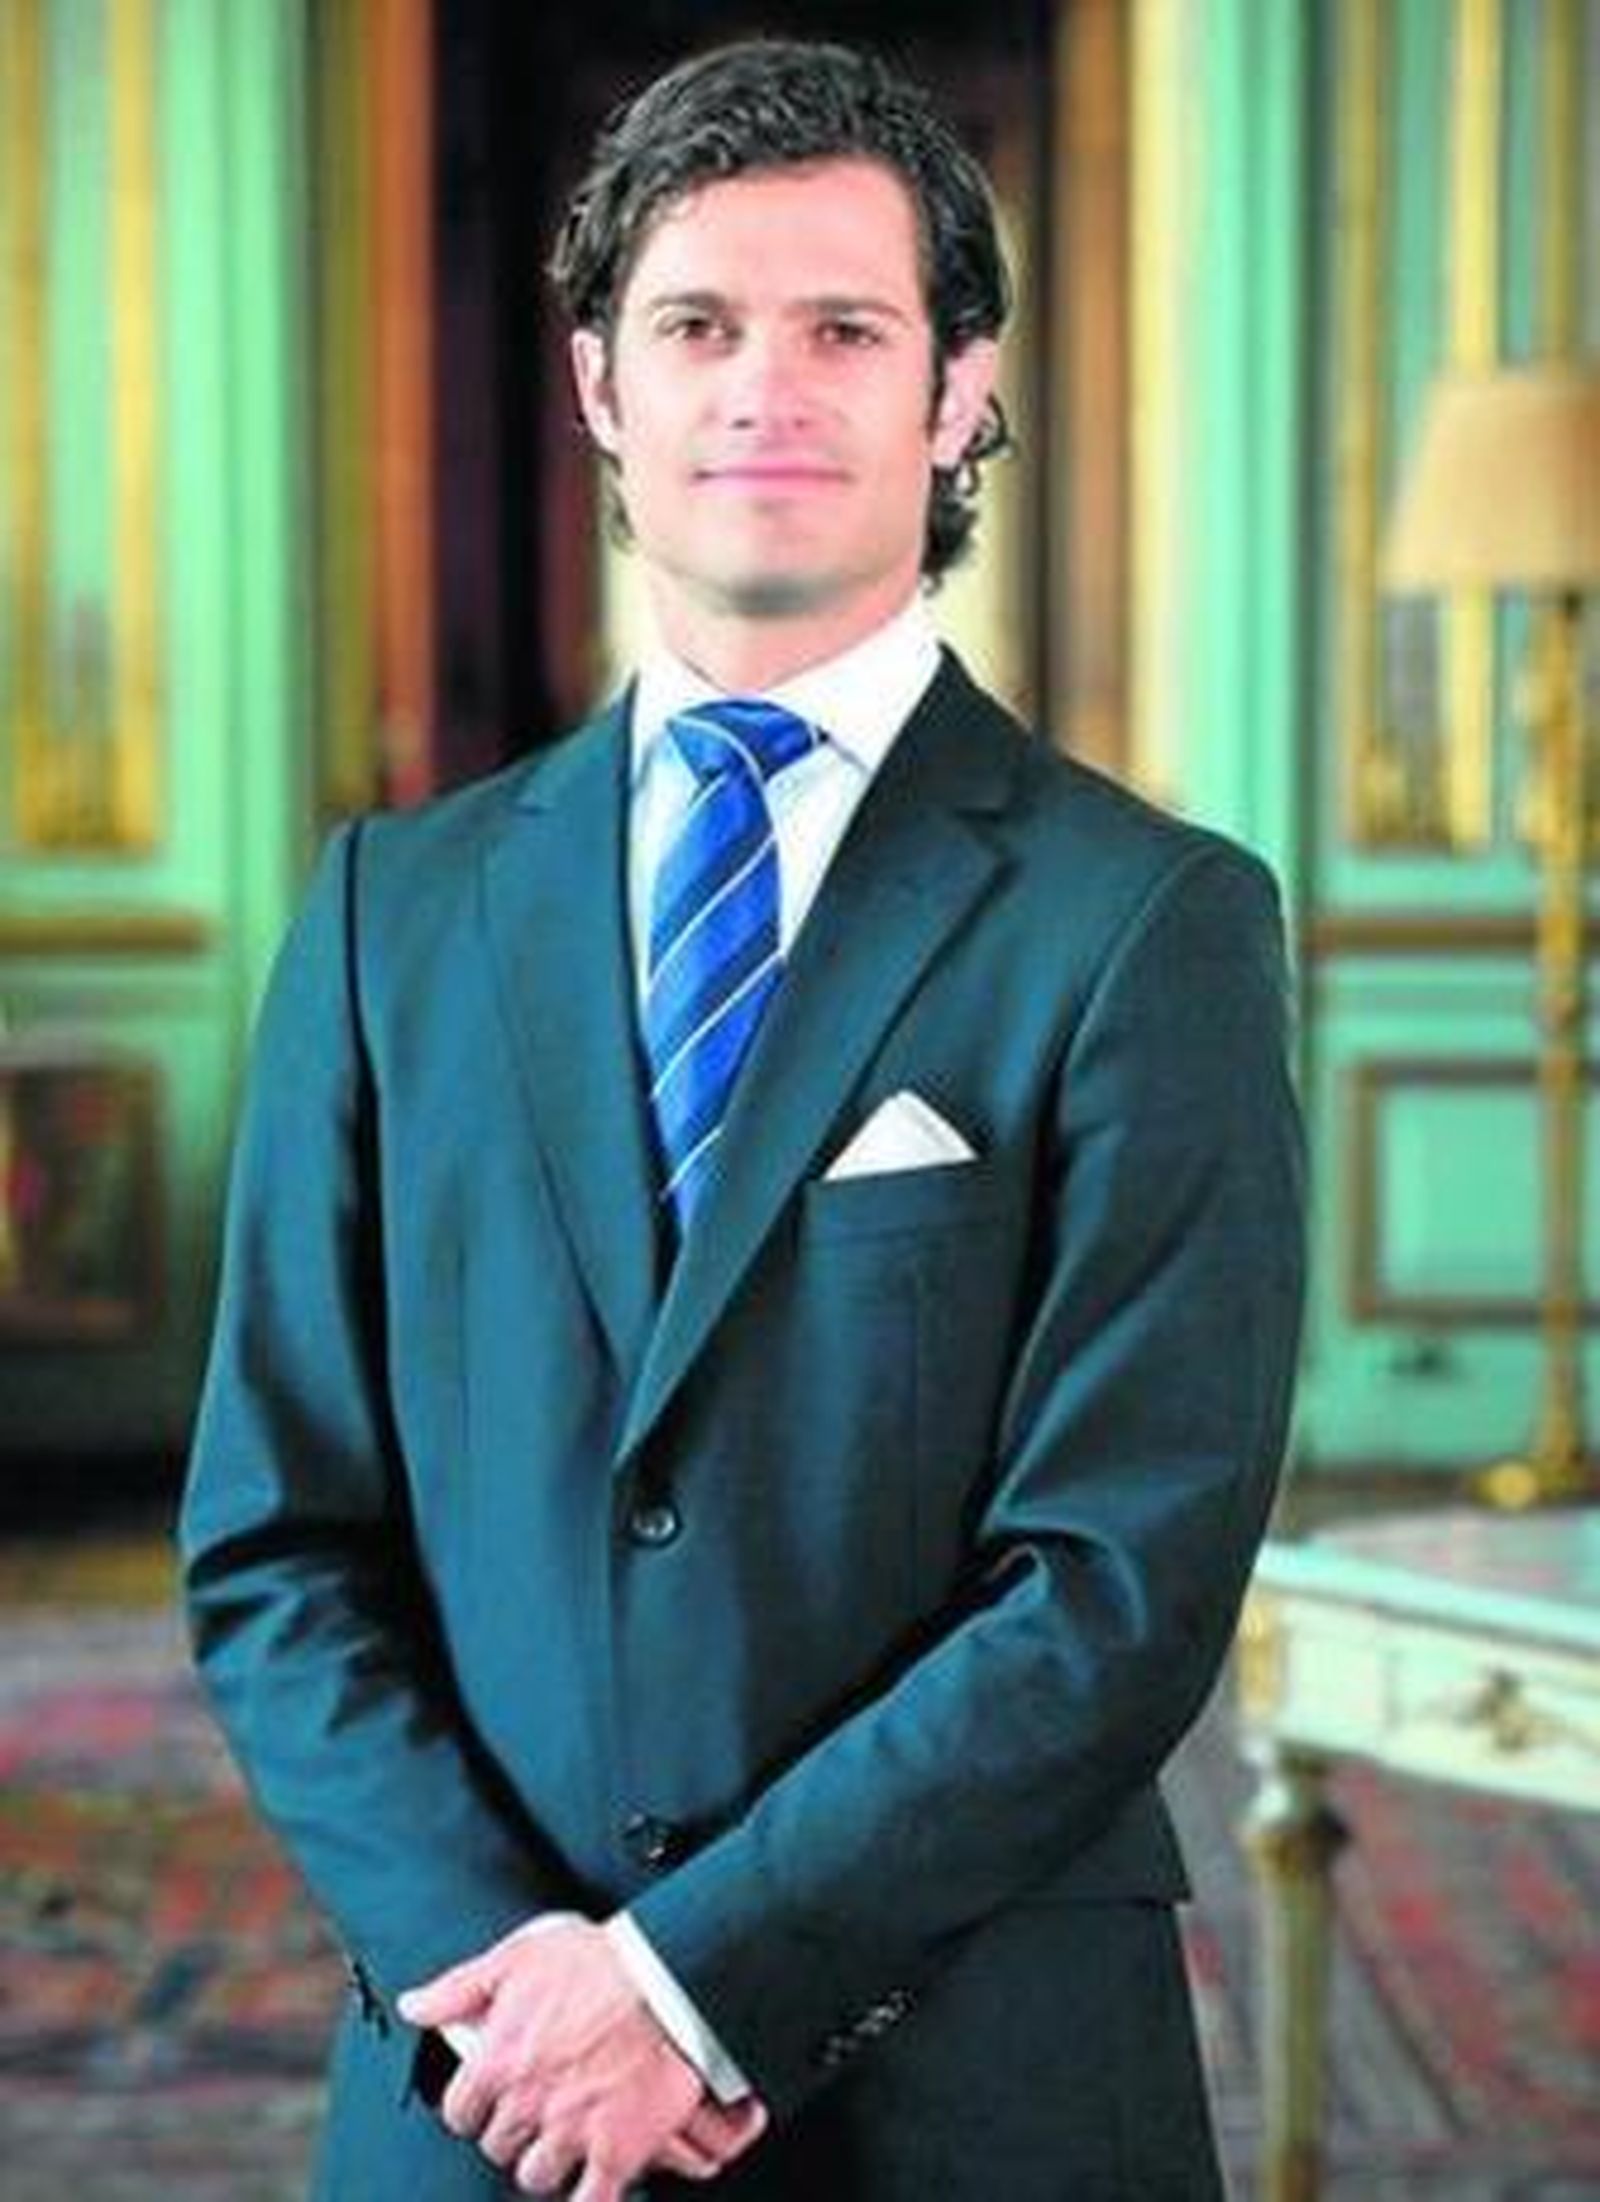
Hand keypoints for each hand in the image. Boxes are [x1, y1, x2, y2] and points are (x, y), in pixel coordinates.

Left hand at [398, 1919, 766, 2196]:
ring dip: (544, 2162)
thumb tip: (413, 2006)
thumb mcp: (516, 1956)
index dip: (471, 2107)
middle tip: (530, 2115)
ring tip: (559, 2143)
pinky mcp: (616, 2149)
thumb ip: (457, 1987)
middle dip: (510, 2131)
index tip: (484, 2102)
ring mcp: (571, 2131)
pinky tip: (588, 2189)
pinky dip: (587, 2201)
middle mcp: (527, 2103)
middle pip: (498, 2146)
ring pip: (536, 2176)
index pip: (460, 2111)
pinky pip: (592, 2201)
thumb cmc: (595, 1959)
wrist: (666, 1978)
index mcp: (497, 2061)